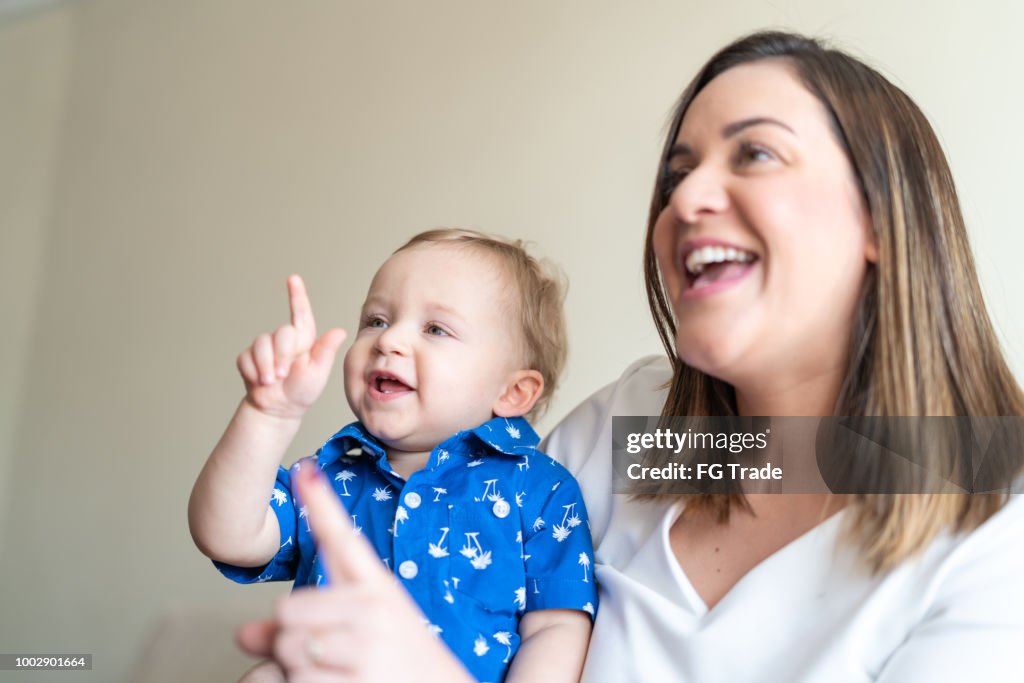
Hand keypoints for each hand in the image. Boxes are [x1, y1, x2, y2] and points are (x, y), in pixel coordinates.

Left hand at [236, 465, 474, 682]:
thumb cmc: (398, 662)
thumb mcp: (361, 632)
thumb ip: (303, 626)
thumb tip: (243, 634)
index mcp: (379, 589)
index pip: (344, 540)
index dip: (321, 504)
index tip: (305, 469)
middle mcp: (375, 612)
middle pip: (288, 611)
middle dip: (291, 638)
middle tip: (325, 654)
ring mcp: (367, 649)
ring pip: (288, 650)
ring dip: (296, 672)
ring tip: (335, 675)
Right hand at [237, 275, 345, 419]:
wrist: (277, 409)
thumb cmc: (302, 391)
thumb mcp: (317, 374)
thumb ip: (326, 352)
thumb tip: (340, 331)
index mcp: (304, 340)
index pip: (301, 314)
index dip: (297, 295)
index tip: (293, 278)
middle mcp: (284, 339)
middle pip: (280, 333)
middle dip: (280, 355)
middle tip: (282, 374)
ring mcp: (265, 347)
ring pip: (260, 345)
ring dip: (265, 366)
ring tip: (271, 381)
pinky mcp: (248, 357)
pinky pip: (245, 358)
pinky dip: (252, 372)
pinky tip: (259, 382)